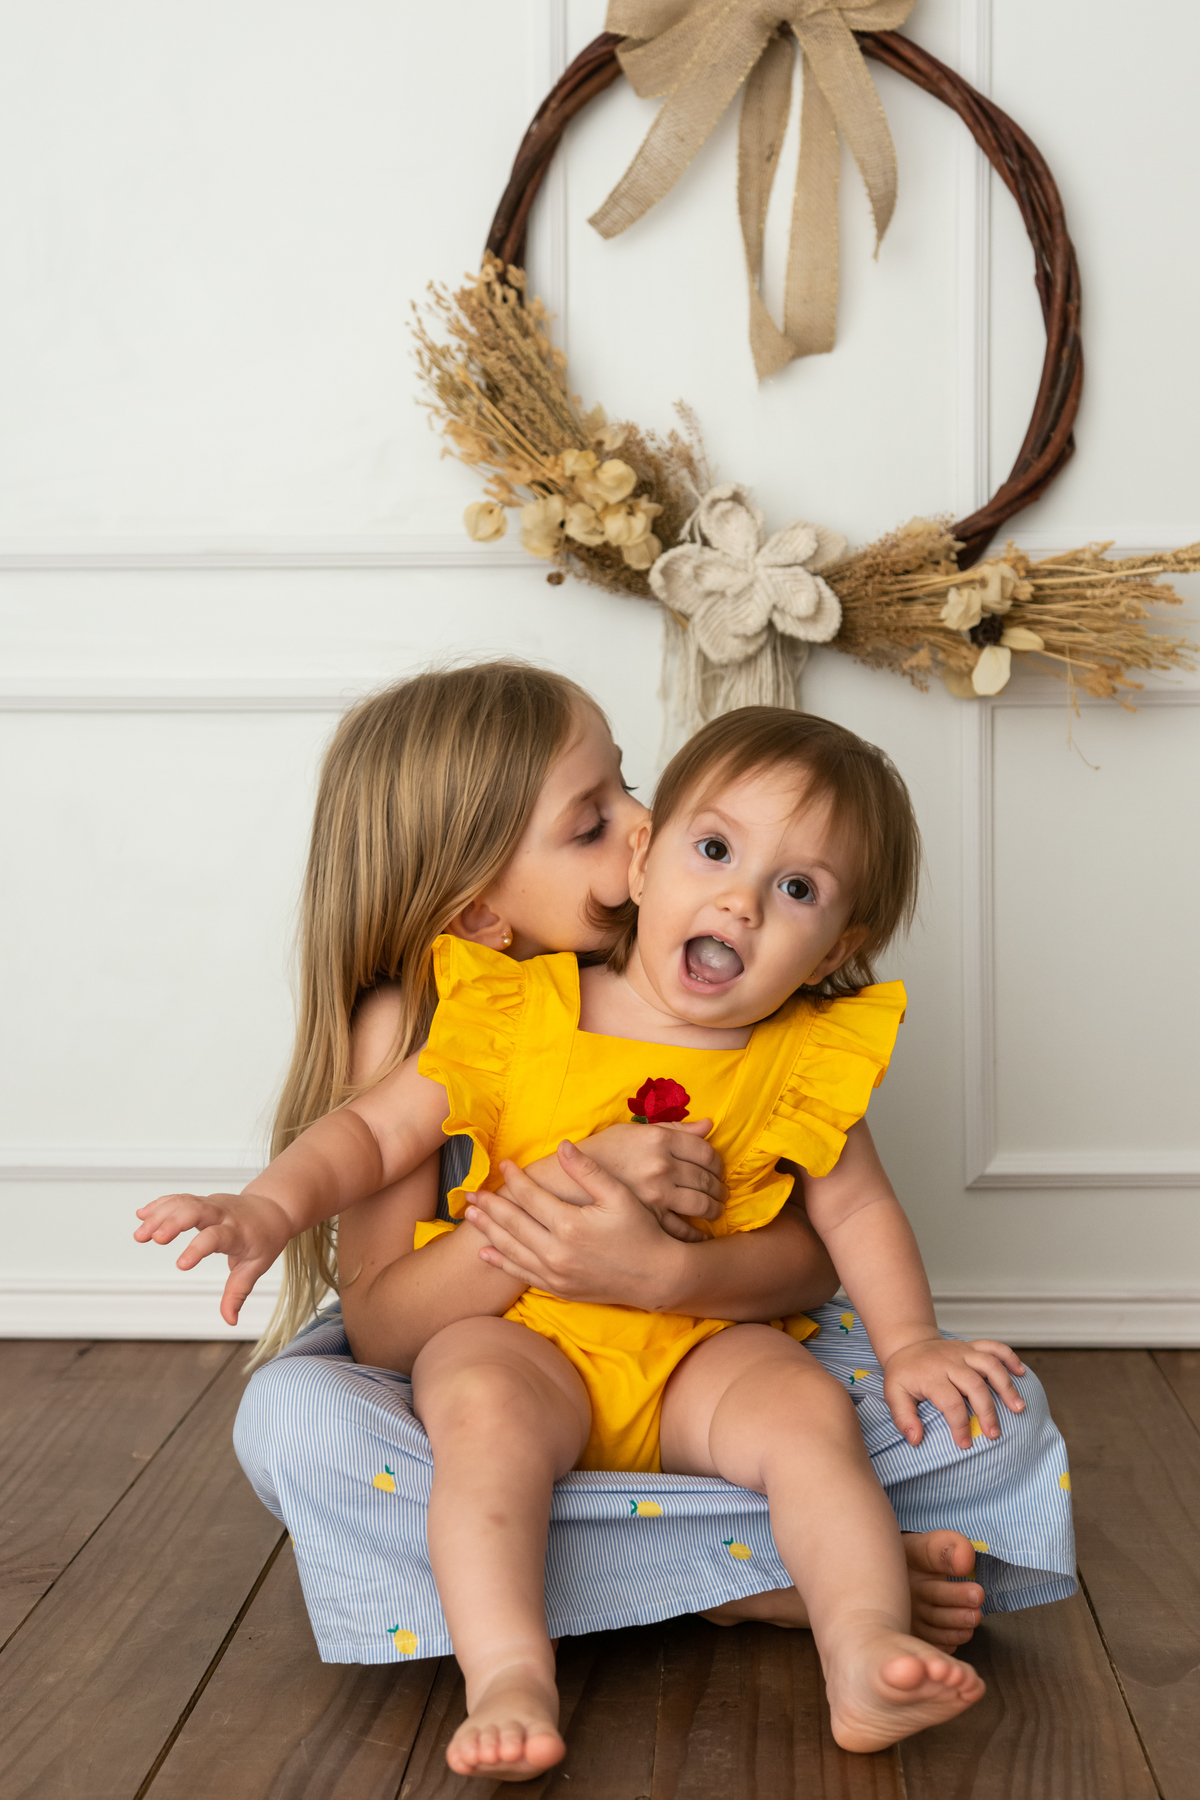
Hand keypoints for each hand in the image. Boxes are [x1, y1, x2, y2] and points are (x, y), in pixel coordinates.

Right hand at [133, 1190, 290, 1326]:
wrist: (272, 1209)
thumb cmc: (263, 1239)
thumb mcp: (256, 1266)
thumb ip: (238, 1293)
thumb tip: (230, 1321)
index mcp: (237, 1232)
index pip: (215, 1237)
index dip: (198, 1249)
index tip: (180, 1265)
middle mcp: (222, 1214)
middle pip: (196, 1210)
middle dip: (174, 1222)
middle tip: (154, 1239)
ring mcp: (210, 1204)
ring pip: (183, 1202)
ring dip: (159, 1215)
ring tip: (140, 1236)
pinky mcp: (201, 1200)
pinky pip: (178, 1198)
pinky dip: (160, 1205)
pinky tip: (142, 1215)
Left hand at [463, 1143, 685, 1308]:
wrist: (656, 1276)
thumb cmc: (641, 1231)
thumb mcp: (619, 1195)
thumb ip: (587, 1170)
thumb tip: (562, 1145)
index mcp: (570, 1225)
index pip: (531, 1197)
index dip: (515, 1179)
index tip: (503, 1165)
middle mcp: (557, 1252)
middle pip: (513, 1224)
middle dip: (490, 1206)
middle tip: (469, 1193)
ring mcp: (556, 1274)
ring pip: (512, 1249)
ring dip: (489, 1232)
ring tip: (470, 1217)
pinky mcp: (559, 1289)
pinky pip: (522, 1274)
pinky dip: (502, 1263)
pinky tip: (485, 1254)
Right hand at [578, 1119, 725, 1241]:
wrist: (567, 1182)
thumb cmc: (601, 1152)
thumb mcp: (633, 1131)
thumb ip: (674, 1129)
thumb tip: (708, 1125)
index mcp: (659, 1140)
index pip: (706, 1151)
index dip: (717, 1163)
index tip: (717, 1169)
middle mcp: (661, 1166)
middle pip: (707, 1179)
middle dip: (719, 1188)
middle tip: (721, 1192)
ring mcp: (656, 1195)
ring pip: (701, 1205)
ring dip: (714, 1209)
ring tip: (714, 1209)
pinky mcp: (649, 1219)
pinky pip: (684, 1230)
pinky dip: (696, 1234)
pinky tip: (699, 1233)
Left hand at [882, 1337, 1027, 1449]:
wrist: (908, 1344)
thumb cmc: (904, 1374)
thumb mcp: (894, 1395)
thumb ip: (903, 1418)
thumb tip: (916, 1440)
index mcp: (931, 1375)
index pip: (950, 1402)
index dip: (959, 1425)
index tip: (965, 1444)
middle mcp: (949, 1362)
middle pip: (974, 1385)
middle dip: (987, 1411)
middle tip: (994, 1434)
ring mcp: (962, 1352)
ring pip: (989, 1365)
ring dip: (1006, 1385)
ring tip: (1018, 1408)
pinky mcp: (971, 1346)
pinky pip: (994, 1346)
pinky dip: (1010, 1357)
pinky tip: (1021, 1373)